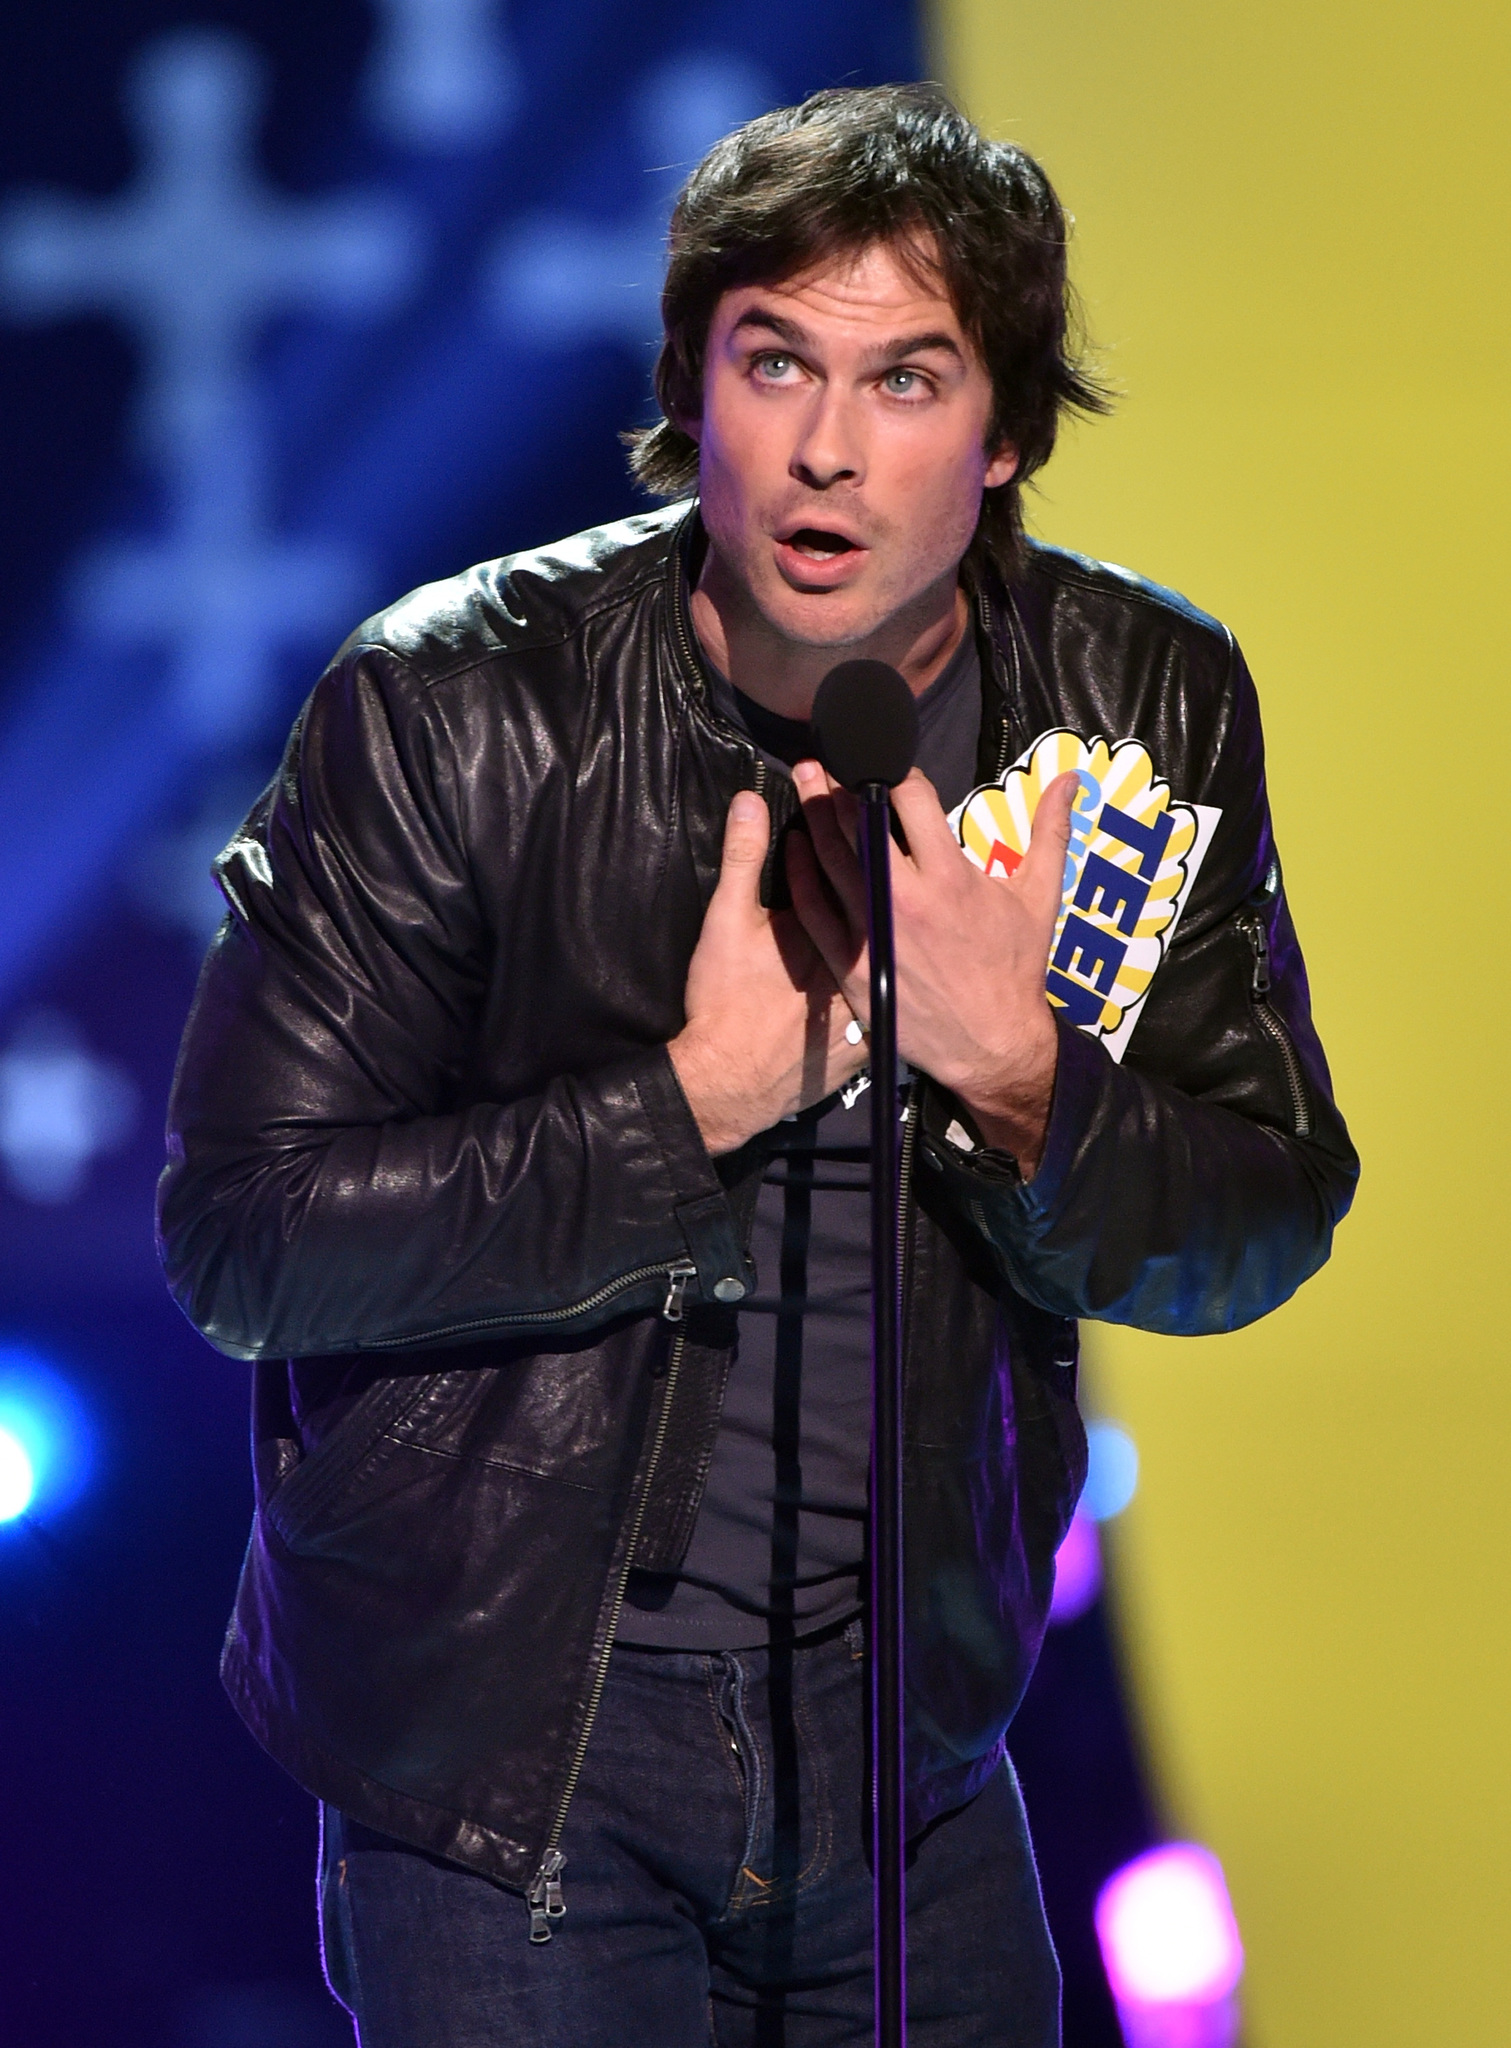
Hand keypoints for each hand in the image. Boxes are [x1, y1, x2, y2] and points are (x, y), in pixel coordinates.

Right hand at [669, 790, 867, 1155]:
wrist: (730, 1083)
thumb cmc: (724, 1002)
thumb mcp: (727, 922)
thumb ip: (743, 858)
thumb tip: (749, 802)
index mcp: (838, 929)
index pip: (862, 866)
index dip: (858, 829)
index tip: (852, 802)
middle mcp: (867, 961)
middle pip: (887, 905)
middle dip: (883, 871)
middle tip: (871, 840)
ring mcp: (872, 1001)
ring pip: (897, 951)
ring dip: (892, 921)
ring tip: (881, 895)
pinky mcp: (870, 1036)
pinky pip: (892, 997)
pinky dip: (893, 974)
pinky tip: (887, 956)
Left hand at [786, 763, 1077, 1177]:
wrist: (991, 1043)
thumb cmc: (1015, 969)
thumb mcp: (1039, 897)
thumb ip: (1050, 831)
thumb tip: (1070, 779)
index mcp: (951, 877)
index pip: (910, 800)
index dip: (894, 772)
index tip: (882, 760)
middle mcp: (906, 900)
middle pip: (858, 825)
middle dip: (834, 784)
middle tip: (817, 759)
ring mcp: (873, 932)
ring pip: (831, 861)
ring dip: (813, 817)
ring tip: (803, 785)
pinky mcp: (851, 964)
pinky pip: (814, 910)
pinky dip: (801, 875)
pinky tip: (794, 849)